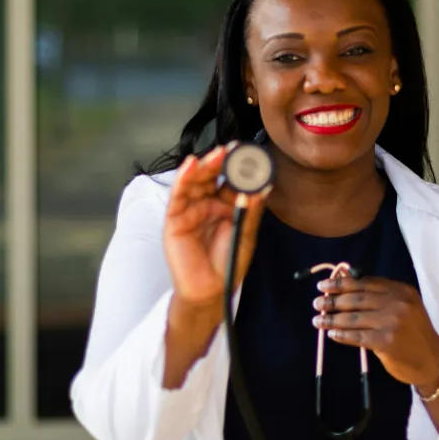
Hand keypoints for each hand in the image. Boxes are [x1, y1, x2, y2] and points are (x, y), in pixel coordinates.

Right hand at [164, 144, 270, 317]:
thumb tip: (263, 186)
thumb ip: (251, 210)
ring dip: (203, 166)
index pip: (230, 179)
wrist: (212, 290)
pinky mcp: (175, 219)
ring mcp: (190, 209)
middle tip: (233, 149)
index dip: (239, 166)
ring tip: (216, 155)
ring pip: (194, 181)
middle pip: (211, 176)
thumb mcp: (246, 233)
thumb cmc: (229, 262)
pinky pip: (177, 196)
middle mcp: (207, 203)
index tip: (250, 153)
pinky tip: (190, 166)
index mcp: (226, 204)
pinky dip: (182, 179)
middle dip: (221, 161)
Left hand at [311, 276, 438, 393]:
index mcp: (401, 291)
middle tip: (317, 303)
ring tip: (318, 320)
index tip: (324, 285)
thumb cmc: (414, 333)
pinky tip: (331, 334)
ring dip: (332, 319)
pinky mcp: (387, 342)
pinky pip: (358, 336)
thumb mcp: (403, 306)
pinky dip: (342, 335)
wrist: (433, 361)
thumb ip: (379, 294)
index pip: (365, 283)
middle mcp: (398, 303)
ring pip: (354, 317)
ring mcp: (392, 322)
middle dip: (333, 300)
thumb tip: (345, 278)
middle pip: (357, 299)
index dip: (342, 284)